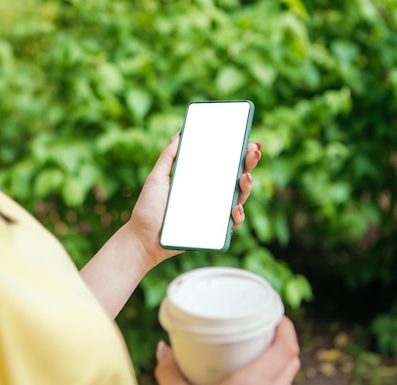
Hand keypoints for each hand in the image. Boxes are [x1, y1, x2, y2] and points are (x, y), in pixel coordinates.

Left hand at [125, 131, 262, 267]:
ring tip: (245, 176)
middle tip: (253, 152)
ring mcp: (212, 212)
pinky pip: (231, 223)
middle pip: (236, 178)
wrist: (142, 237)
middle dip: (249, 163)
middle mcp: (210, 195)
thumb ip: (168, 157)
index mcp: (200, 181)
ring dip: (247, 186)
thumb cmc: (148, 208)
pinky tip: (235, 207)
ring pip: (238, 198)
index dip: (239, 153)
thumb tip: (180, 134)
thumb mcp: (157, 177)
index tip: (249, 141)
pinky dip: (237, 215)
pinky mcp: (212, 230)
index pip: (224, 164)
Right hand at [155, 317, 299, 384]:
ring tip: (264, 356)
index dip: (288, 329)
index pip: (285, 350)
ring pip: (290, 384)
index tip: (278, 315)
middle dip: (283, 343)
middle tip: (266, 330)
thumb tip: (164, 347)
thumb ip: (169, 370)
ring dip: (283, 366)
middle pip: (291, 363)